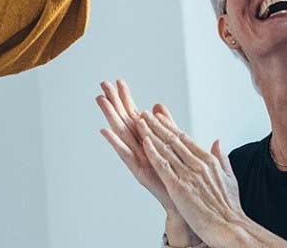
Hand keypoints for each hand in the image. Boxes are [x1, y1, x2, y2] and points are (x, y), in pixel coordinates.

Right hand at [96, 81, 199, 244]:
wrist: (185, 206)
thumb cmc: (179, 180)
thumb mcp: (173, 145)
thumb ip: (165, 125)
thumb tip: (157, 105)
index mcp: (148, 141)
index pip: (134, 115)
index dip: (126, 98)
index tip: (118, 81)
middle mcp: (140, 149)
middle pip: (124, 120)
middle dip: (114, 102)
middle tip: (103, 83)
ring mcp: (138, 160)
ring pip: (122, 134)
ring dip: (110, 116)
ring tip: (101, 100)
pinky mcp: (139, 171)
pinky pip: (125, 155)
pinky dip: (114, 143)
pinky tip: (104, 131)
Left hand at [134, 111, 286, 247]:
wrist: (229, 226)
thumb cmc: (229, 207)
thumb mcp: (229, 178)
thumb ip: (221, 158)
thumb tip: (217, 142)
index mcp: (208, 161)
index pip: (185, 138)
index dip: (169, 126)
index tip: (159, 117)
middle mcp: (197, 164)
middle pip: (173, 139)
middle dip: (157, 125)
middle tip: (145, 113)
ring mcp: (188, 174)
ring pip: (166, 149)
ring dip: (151, 133)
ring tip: (140, 121)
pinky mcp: (179, 187)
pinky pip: (163, 166)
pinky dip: (153, 152)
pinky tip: (144, 142)